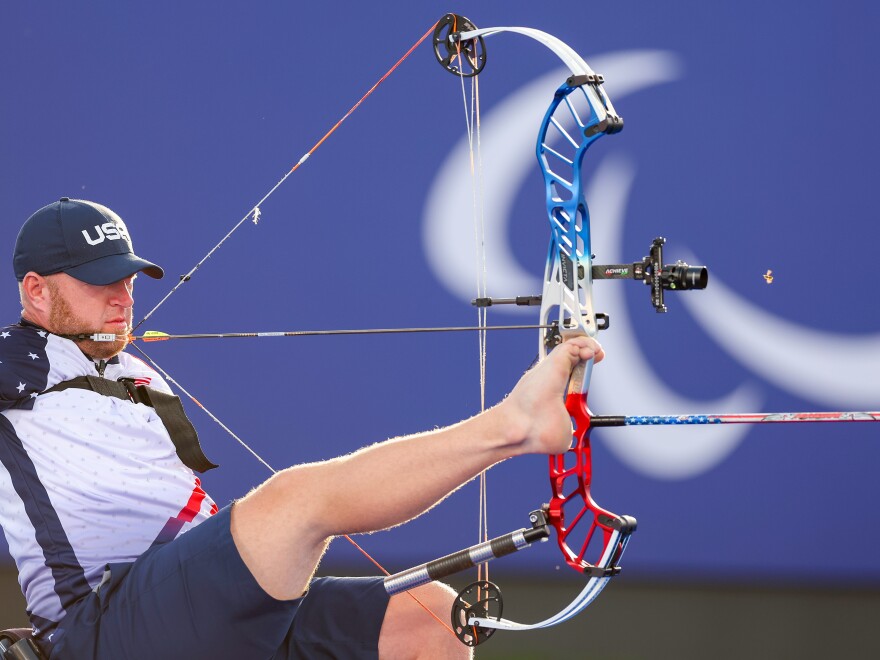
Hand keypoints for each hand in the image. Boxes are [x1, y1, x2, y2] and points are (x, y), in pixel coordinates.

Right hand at [501, 336, 603, 454]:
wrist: (524, 427)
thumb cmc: (536, 433)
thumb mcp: (566, 433)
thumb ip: (575, 431)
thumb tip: (579, 434)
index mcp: (552, 393)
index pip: (570, 375)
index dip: (583, 370)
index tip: (593, 370)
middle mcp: (550, 379)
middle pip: (570, 357)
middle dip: (587, 353)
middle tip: (598, 356)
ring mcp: (551, 369)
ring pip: (571, 347)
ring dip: (587, 346)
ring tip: (597, 353)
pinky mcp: (555, 361)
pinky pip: (573, 344)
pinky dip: (585, 344)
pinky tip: (592, 351)